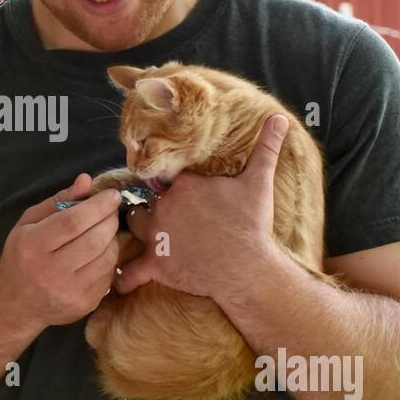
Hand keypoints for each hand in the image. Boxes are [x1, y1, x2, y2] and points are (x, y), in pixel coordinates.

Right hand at [0, 174, 122, 335]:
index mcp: (32, 246)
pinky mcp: (84, 304)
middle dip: (109, 220)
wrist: (16, 304)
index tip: (112, 194)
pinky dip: (109, 259)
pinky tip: (99, 252)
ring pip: (106, 258)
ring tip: (104, 230)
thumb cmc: (22, 256)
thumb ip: (58, 200)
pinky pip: (108, 275)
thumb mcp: (30, 223)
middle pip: (94, 240)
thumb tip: (86, 180)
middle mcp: (50, 272)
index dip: (97, 206)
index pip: (73, 222)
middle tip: (111, 210)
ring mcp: (69, 292)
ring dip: (112, 239)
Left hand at [116, 115, 289, 310]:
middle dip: (154, 205)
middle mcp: (164, 206)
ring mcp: (157, 235)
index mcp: (184, 184)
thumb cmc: (252, 224)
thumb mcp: (260, 182)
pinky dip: (122, 278)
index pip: (169, 178)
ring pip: (134, 225)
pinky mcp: (156, 264)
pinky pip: (129, 272)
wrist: (248, 266)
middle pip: (148, 199)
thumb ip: (266, 147)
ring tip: (145, 234)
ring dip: (138, 229)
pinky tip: (120, 282)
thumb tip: (280, 117)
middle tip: (165, 215)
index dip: (175, 186)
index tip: (183, 195)